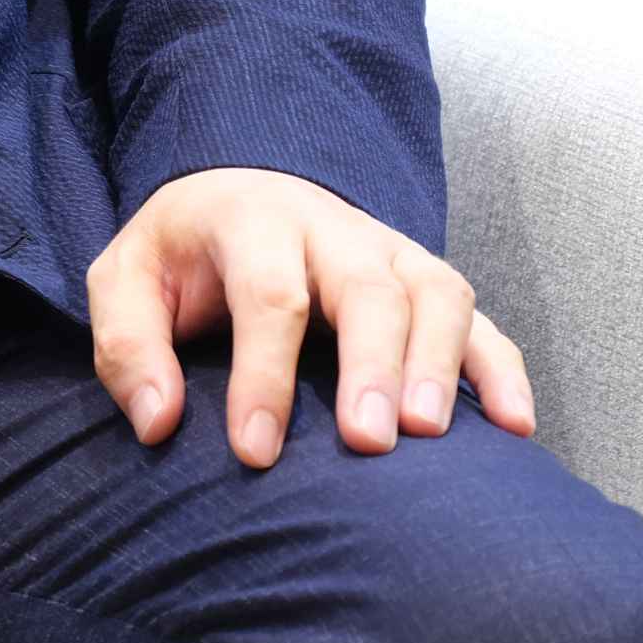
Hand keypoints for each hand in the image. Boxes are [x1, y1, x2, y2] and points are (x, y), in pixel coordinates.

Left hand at [84, 165, 534, 466]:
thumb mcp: (125, 280)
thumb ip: (128, 345)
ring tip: (430, 433)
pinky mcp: (426, 281)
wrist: (239, 191)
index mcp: (254, 220)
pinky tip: (517, 427)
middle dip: (371, 364)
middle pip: (367, 287)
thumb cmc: (182, 256)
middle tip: (368, 442)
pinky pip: (480, 319)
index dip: (264, 375)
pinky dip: (503, 368)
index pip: (269, 293)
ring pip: (436, 292)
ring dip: (440, 362)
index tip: (255, 452)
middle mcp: (334, 228)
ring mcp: (390, 251)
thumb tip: (158, 422)